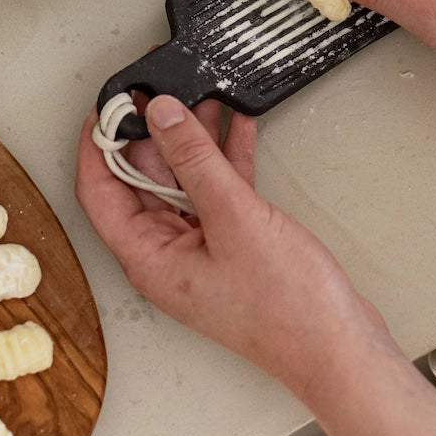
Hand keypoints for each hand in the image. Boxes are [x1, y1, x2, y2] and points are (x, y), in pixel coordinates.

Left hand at [75, 94, 392, 401]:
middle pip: (140, 182)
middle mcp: (167, 255)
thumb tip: (161, 115)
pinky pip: (217, 191)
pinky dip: (225, 158)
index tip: (107, 103)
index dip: (97, 144)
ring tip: (199, 93)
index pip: (99, 192)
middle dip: (149, 133)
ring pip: (182, 181)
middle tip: (158, 87)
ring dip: (191, 140)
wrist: (338, 348)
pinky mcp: (234, 244)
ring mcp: (201, 250)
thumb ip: (194, 160)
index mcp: (148, 258)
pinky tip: (237, 125)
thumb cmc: (286, 307)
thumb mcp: (233, 218)